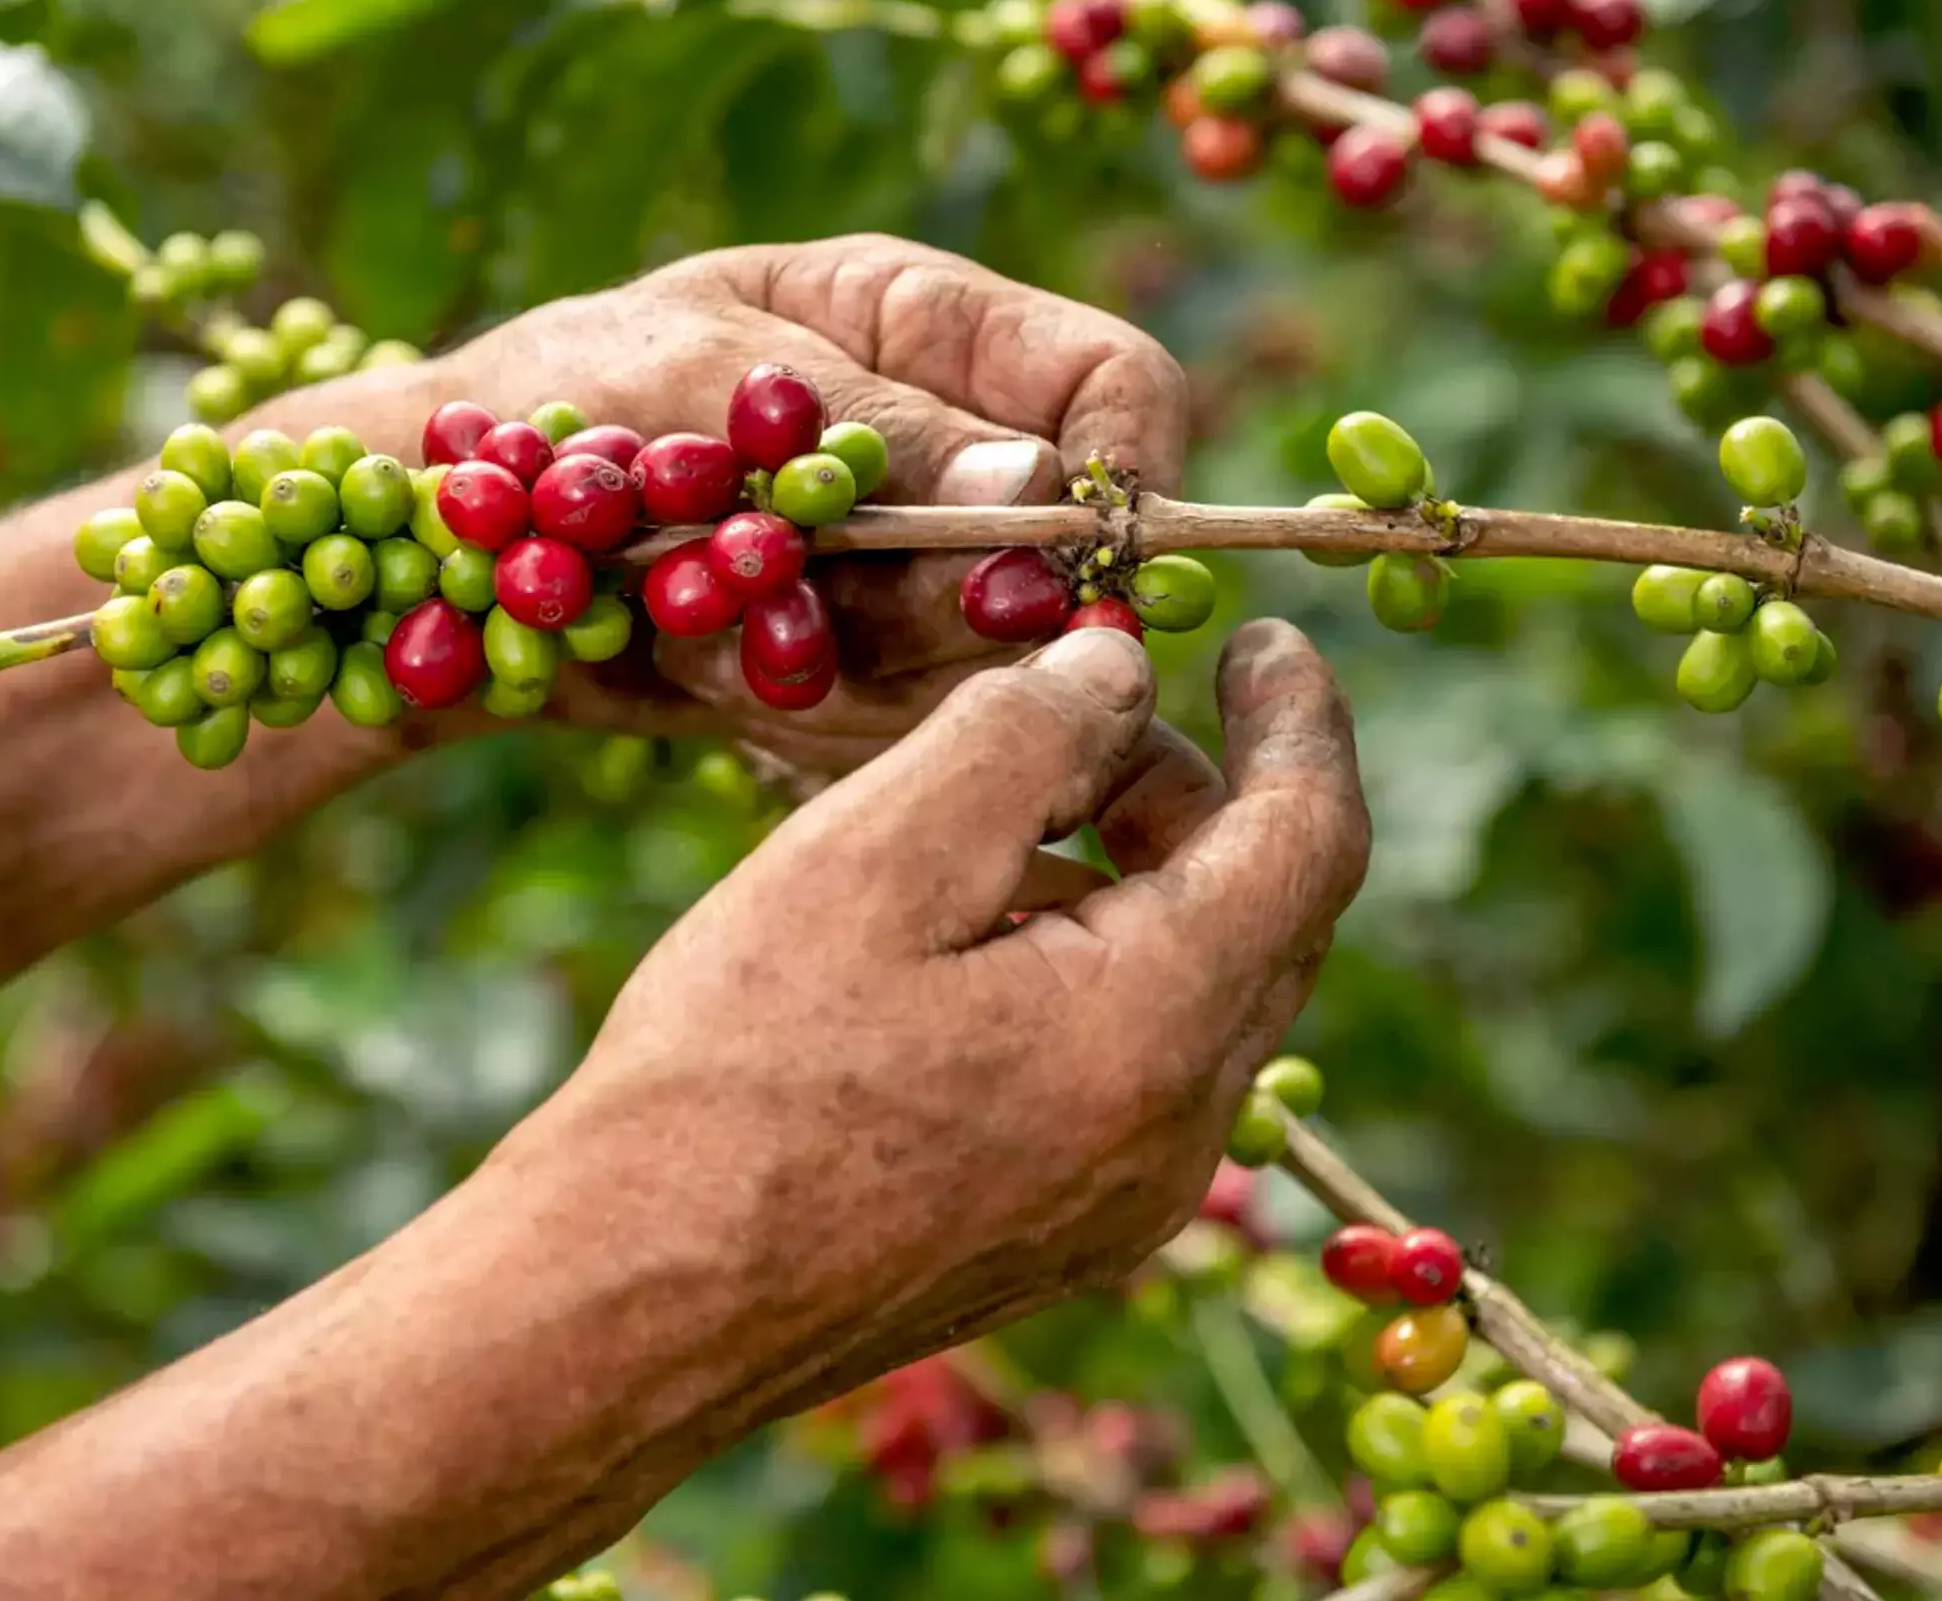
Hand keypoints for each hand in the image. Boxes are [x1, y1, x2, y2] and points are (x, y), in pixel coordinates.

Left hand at [344, 233, 1189, 771]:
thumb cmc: (548, 408)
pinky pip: (892, 724)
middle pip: (1060, 546)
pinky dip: (796, 711)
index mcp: (923, 321)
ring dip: (850, 663)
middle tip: (819, 608)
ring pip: (979, 654)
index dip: (1123, 468)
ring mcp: (895, 569)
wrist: (426, 550)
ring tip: (703, 619)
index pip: (1113, 380)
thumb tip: (1046, 486)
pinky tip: (693, 670)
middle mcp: (937, 447)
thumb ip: (877, 434)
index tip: (1078, 558)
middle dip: (952, 601)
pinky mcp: (849, 669)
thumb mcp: (704, 379)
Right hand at [516, 619, 1367, 1423]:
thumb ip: (1024, 734)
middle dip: (1195, 791)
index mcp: (1158, 1030)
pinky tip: (965, 936)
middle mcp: (1178, 1136)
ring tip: (992, 813)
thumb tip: (1119, 670)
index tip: (1261, 636)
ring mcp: (1124, 1204)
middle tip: (1083, 708)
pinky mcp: (1060, 1236)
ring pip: (1195, 990)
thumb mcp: (875, 853)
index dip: (1300, 721)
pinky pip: (1133, 1064)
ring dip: (1133, 876)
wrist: (631, 1304)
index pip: (1310, 840)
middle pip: (1262, 916)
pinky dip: (1092, 963)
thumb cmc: (734, 1073)